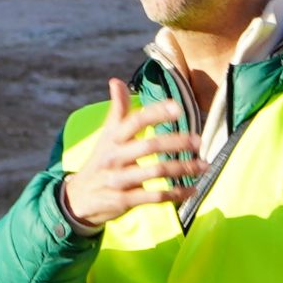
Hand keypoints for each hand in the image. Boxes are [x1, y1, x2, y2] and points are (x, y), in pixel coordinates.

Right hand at [60, 78, 197, 229]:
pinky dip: (176, 193)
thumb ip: (117, 110)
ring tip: (203, 165)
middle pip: (150, 145)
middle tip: (199, 141)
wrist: (79, 198)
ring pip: (156, 171)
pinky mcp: (124, 200)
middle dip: (177, 142)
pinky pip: (155, 196)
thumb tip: (115, 81)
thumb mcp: (106, 136)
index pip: (135, 120)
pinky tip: (191, 189)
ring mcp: (119, 179)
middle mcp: (115, 157)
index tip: (177, 107)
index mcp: (113, 138)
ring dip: (183, 168)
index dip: (156, 112)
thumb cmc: (101, 161)